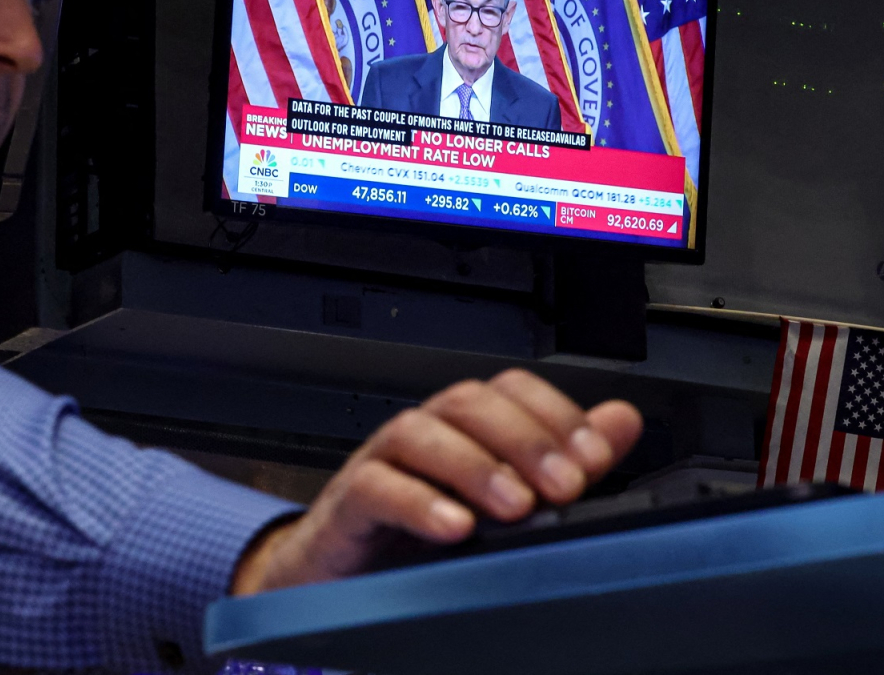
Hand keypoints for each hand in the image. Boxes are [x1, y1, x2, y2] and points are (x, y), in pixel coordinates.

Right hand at [231, 368, 641, 594]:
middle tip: (564, 485)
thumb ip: (562, 460)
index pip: (509, 389)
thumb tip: (622, 421)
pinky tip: (455, 527)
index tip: (595, 456)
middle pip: (467, 402)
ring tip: (516, 508)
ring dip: (475, 465)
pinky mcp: (349, 503)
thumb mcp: (503, 500)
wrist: (345, 578)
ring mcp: (381, 463)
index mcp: (463, 428)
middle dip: (523, 439)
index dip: (555, 414)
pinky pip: (375, 486)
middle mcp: (424, 434)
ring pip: (419, 432)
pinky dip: (418, 502)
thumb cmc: (421, 534)